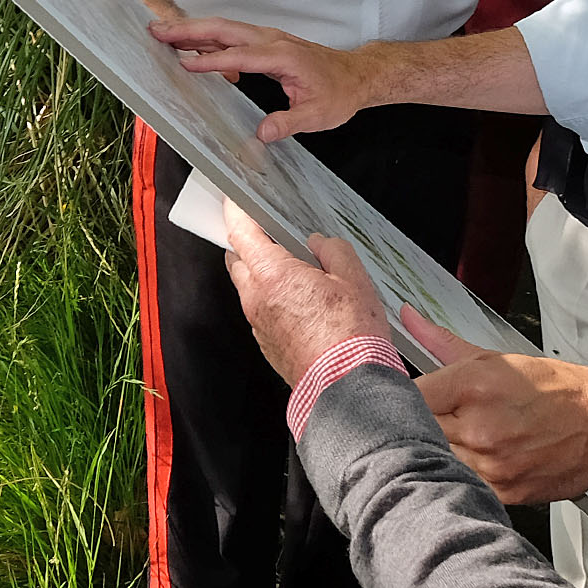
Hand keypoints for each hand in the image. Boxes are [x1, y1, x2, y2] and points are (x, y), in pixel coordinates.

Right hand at [150, 17, 373, 138]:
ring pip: (226, 28)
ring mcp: (269, 38)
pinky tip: (193, 46)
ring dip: (195, 28)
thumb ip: (288, 123)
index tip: (183, 63)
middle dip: (189, 29)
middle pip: (225, 30)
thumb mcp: (318, 115)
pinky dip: (210, 36)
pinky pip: (234, 35)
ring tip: (164, 32)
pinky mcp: (267, 42)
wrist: (357, 75)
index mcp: (283, 56)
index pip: (240, 56)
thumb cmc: (339, 93)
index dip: (210, 60)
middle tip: (157, 30)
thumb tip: (261, 134)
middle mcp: (273, 41)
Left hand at [224, 204, 387, 386]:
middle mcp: (256, 299)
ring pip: (249, 289)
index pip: (241, 232)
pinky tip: (301, 303)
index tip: (234, 200)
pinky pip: (261, 313)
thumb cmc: (351, 335)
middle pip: (238, 260)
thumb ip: (333, 251)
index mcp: (272, 274)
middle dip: (247, 244)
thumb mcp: (354, 279)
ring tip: (296, 272)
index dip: (235, 211)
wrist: (348, 387)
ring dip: (263, 276)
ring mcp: (259, 324)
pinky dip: (272, 301)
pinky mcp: (267, 345)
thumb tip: (320, 244)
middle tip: (269, 235)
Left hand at [400, 306, 587, 503]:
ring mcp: (492, 464)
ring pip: (437, 462)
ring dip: (437, 454)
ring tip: (454, 444)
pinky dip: (463, 476)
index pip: (408, 396)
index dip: (399, 400)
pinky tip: (475, 464)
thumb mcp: (495, 358)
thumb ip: (442, 341)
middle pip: (418, 432)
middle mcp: (479, 427)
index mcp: (473, 386)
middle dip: (417, 427)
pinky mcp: (505, 493)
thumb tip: (409, 317)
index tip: (399, 400)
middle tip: (427, 424)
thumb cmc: (555, 389)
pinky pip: (464, 485)